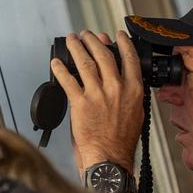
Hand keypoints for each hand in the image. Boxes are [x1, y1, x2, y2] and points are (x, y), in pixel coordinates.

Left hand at [51, 31, 143, 174]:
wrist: (110, 157)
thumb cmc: (122, 140)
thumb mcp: (136, 112)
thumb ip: (129, 93)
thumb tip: (123, 79)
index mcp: (133, 90)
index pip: (129, 58)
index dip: (122, 43)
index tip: (116, 35)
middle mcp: (116, 88)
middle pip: (104, 55)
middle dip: (94, 40)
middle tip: (87, 34)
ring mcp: (98, 94)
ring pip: (86, 62)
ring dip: (77, 48)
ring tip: (72, 40)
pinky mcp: (80, 103)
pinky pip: (68, 80)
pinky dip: (60, 69)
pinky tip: (56, 63)